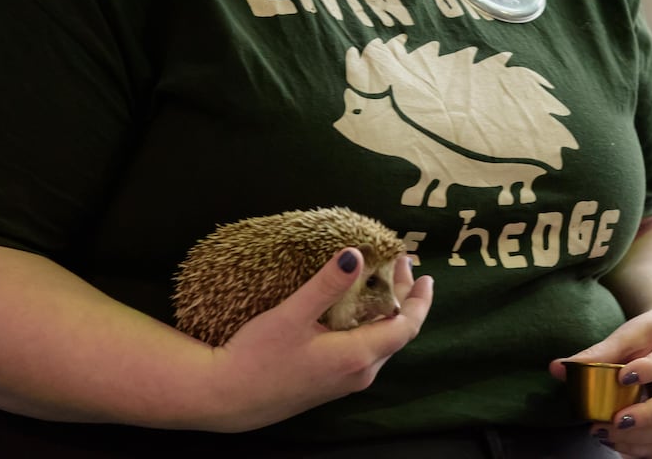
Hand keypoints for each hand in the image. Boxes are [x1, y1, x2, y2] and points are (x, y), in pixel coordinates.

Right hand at [206, 250, 433, 431]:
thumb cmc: (258, 356)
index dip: (419, 300)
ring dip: (385, 312)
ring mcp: (345, 382)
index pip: (406, 327)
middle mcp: (359, 373)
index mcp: (357, 356)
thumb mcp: (292, 314)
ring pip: (379, 343)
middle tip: (399, 266)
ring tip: (380, 281)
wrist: (227, 398)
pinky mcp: (330, 384)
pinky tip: (354, 311)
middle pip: (396, 334)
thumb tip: (356, 254)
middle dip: (402, 299)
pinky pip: (364, 352)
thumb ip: (327, 285)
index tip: (425, 274)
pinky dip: (368, 326)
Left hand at [550, 303, 651, 455]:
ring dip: (641, 436)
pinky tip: (617, 442)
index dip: (650, 369)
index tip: (622, 377)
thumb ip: (598, 352)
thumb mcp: (630, 333)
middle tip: (615, 420)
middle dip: (647, 415)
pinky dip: (643, 447)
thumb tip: (557, 368)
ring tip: (605, 432)